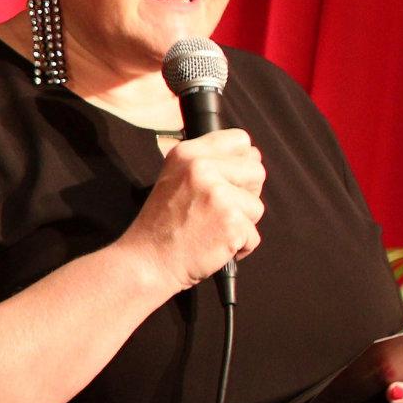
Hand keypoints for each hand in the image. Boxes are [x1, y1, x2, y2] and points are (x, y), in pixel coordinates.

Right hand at [118, 129, 265, 293]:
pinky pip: (253, 235)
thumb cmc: (161, 227)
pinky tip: (214, 246)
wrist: (146, 262)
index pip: (240, 141)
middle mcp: (201, 168)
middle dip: (245, 195)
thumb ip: (206, 165)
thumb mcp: (174, 179)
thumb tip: (251, 158)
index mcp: (187, 154)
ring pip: (256, 206)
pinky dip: (239, 247)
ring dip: (241, 224)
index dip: (240, 163)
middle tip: (218, 212)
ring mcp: (217, 194)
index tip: (228, 182)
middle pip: (256, 172)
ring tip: (211, 231)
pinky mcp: (230, 222)